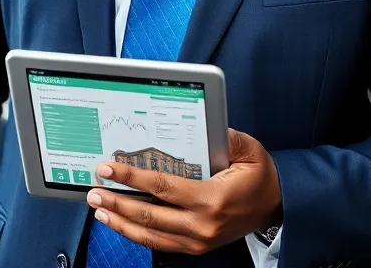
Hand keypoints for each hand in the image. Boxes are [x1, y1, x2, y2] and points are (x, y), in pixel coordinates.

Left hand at [85, 128, 281, 255]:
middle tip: (93, 191)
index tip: (109, 168)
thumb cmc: (261, 178)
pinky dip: (136, 233)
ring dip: (120, 221)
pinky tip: (120, 223)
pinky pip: (159, 243)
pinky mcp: (196, 246)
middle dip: (116, 202)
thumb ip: (224, 135)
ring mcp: (198, 240)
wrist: (277, 207)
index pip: (161, 187)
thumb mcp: (248, 150)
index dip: (131, 177)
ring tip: (98, 209)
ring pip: (149, 235)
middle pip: (148, 214)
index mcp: (212, 199)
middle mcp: (202, 224)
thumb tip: (200, 123)